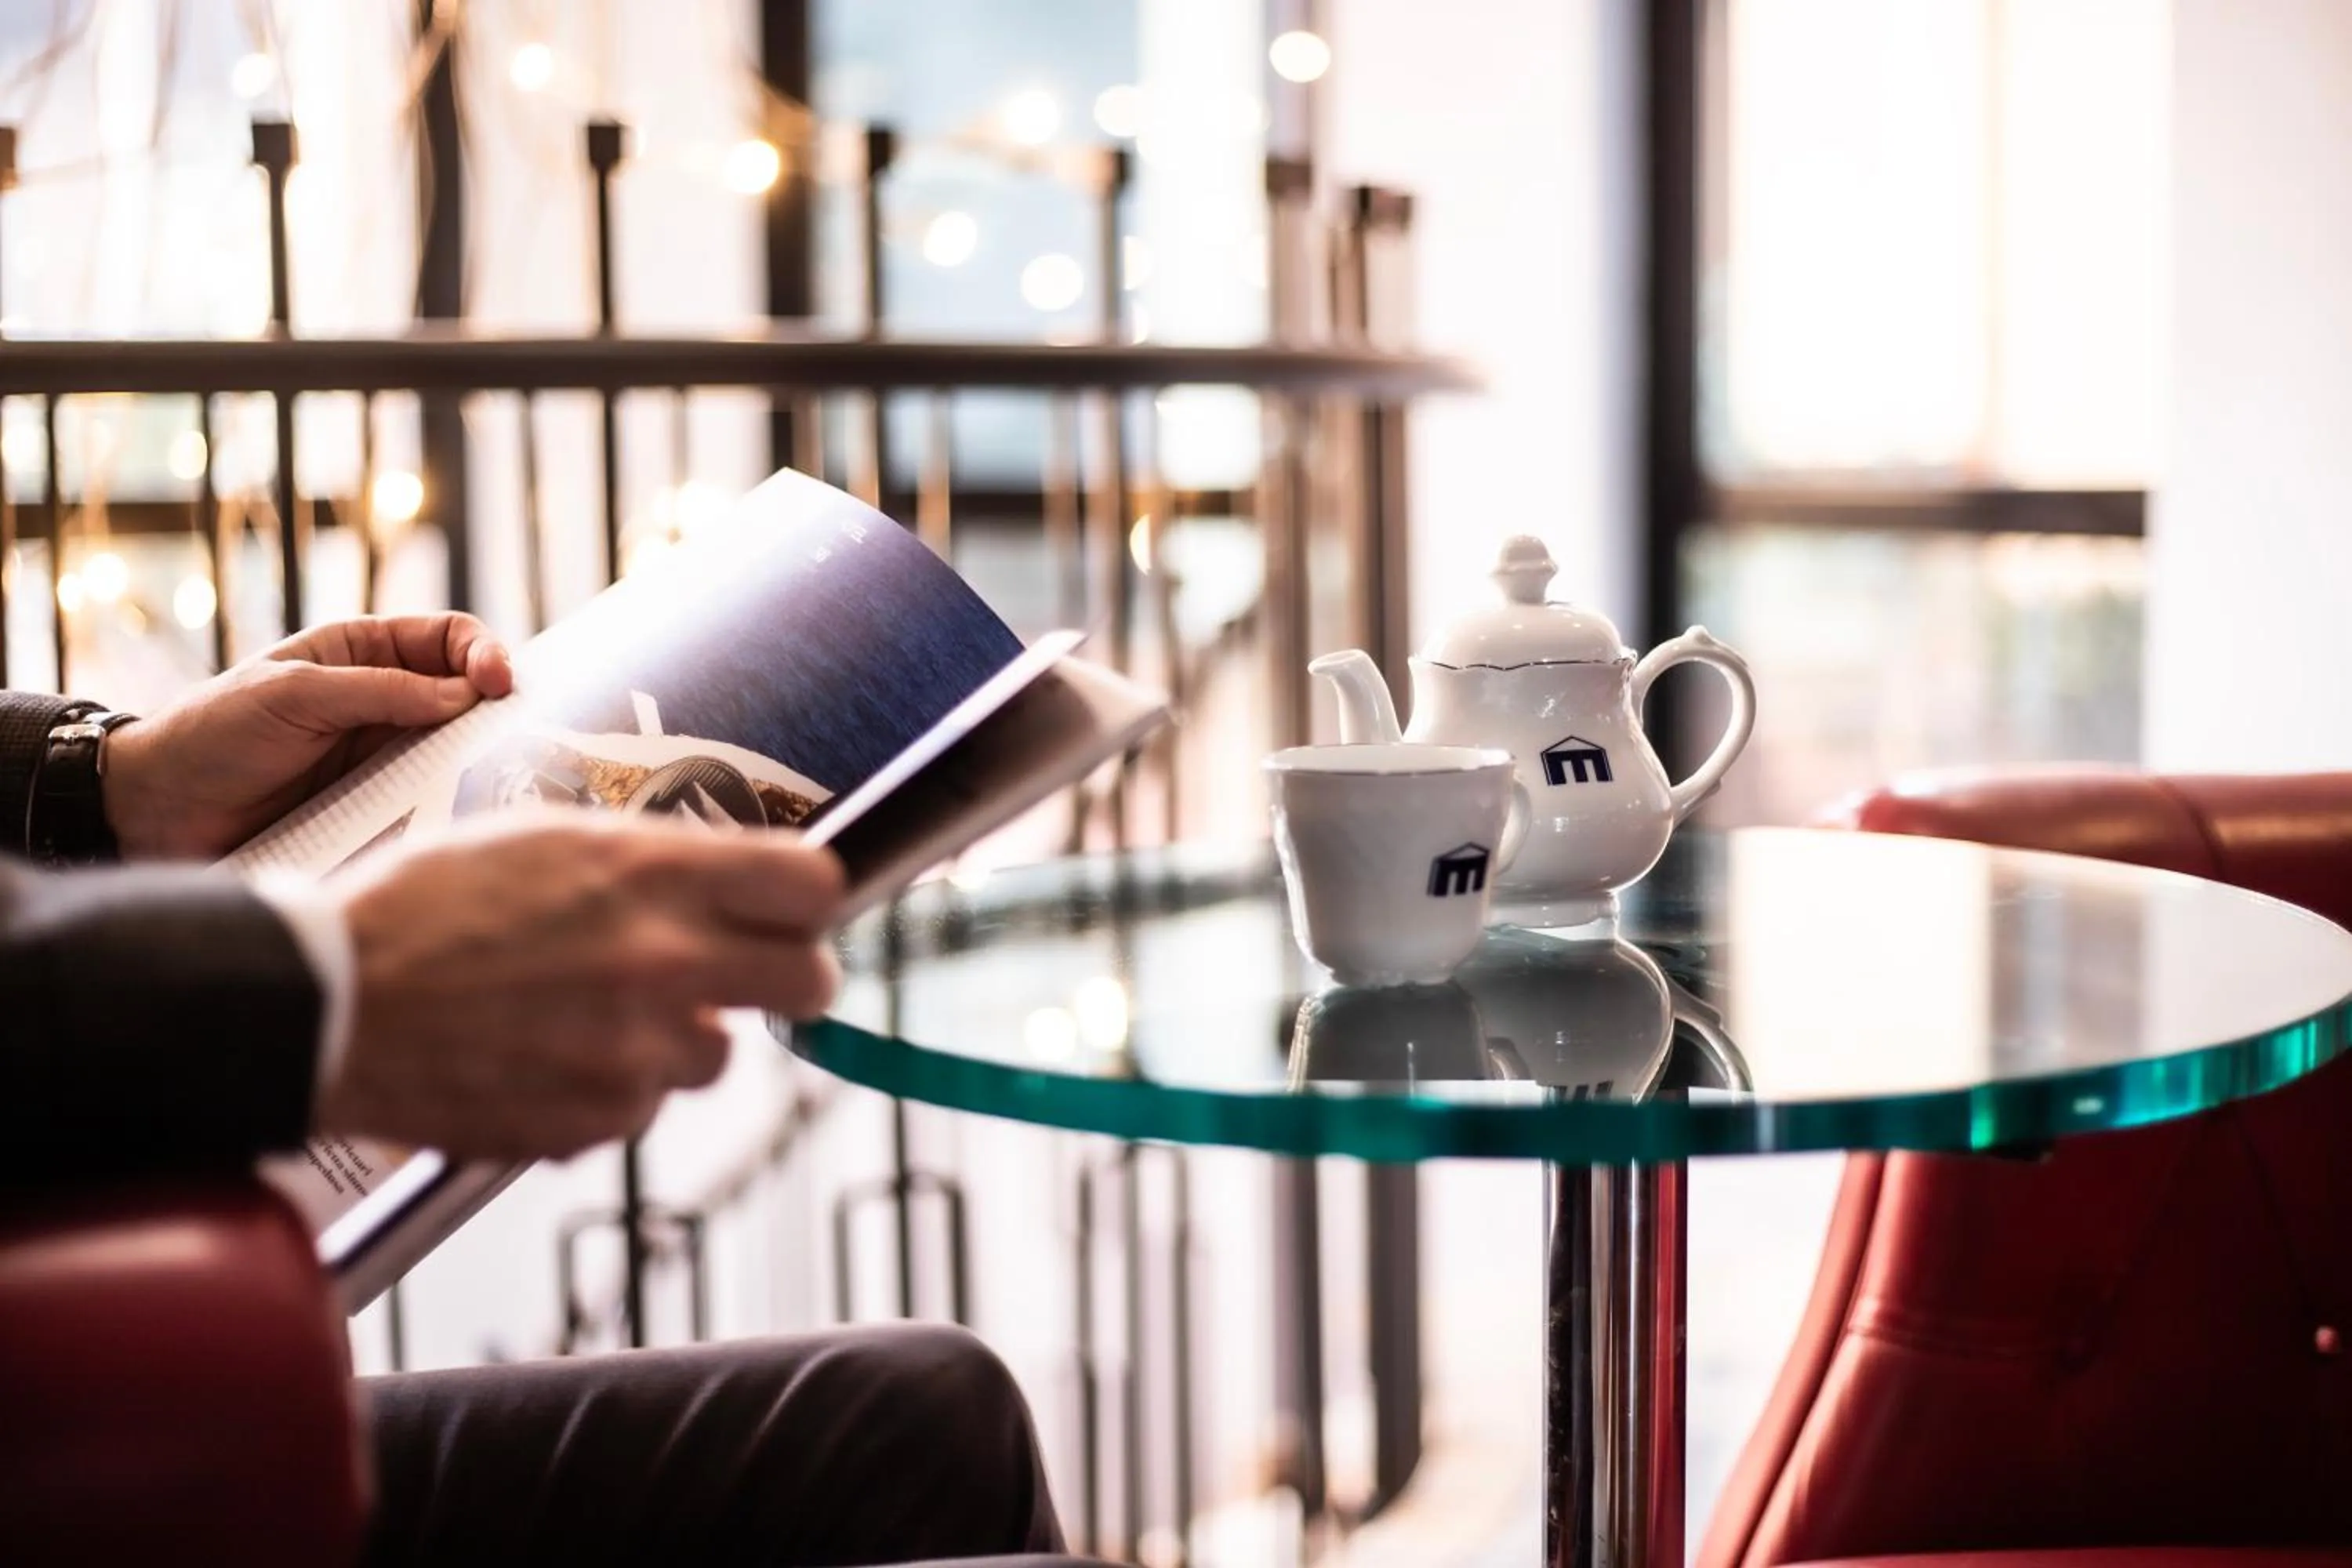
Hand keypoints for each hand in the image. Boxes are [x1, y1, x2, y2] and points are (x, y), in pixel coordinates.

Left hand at [105, 614, 514, 861]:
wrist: (156, 807)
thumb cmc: (215, 733)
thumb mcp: (294, 694)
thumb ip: (378, 691)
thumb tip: (465, 696)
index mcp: (362, 652)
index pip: (447, 637)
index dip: (483, 652)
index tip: (499, 684)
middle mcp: (383, 700)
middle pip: (466, 695)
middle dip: (497, 708)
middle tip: (519, 732)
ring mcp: (382, 754)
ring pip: (456, 750)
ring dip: (480, 760)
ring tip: (503, 776)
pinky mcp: (376, 805)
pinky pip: (430, 799)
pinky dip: (453, 803)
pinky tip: (466, 812)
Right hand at [312, 812, 845, 1160]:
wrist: (329, 1005)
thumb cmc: (428, 906)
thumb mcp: (547, 839)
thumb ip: (655, 861)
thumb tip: (740, 878)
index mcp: (650, 873)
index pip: (811, 885)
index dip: (806, 899)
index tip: (789, 909)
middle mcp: (662, 960)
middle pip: (810, 982)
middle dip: (788, 978)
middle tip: (749, 974)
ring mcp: (636, 1049)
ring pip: (719, 1053)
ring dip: (678, 1037)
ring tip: (590, 1010)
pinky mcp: (600, 1118)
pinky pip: (645, 1104)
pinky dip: (612, 1085)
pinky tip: (545, 1052)